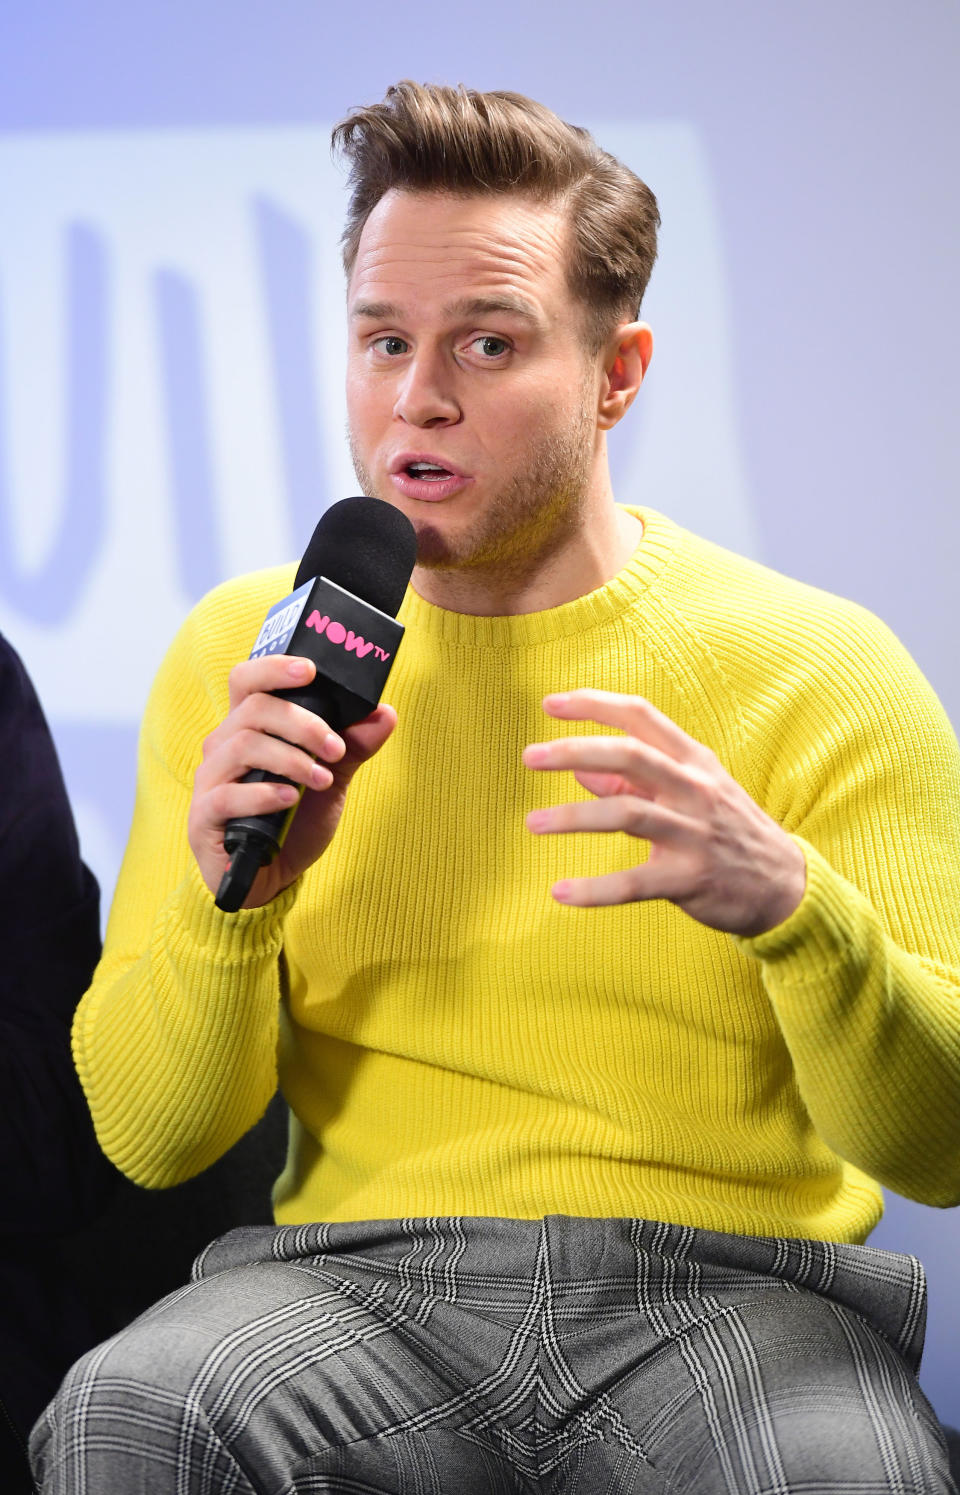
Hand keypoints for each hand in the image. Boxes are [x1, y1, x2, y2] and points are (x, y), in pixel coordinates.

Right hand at [188, 653, 395, 907]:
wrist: (272, 878)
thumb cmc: (294, 822)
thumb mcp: (331, 781)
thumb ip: (354, 748)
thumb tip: (385, 714)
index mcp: (248, 729)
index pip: (248, 681)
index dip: (274, 668)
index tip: (310, 671)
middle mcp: (222, 747)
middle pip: (253, 709)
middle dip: (302, 724)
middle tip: (335, 749)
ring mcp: (210, 781)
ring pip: (243, 746)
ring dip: (291, 759)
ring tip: (322, 779)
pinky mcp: (204, 816)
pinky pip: (228, 795)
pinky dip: (264, 794)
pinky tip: (290, 800)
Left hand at [522, 689, 805, 936]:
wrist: (786, 886)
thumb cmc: (725, 831)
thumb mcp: (689, 794)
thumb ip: (632, 782)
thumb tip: (577, 770)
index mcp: (693, 760)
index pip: (640, 717)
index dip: (594, 704)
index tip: (551, 703)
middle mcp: (695, 789)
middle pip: (630, 755)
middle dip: (575, 750)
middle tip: (529, 756)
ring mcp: (694, 833)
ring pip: (627, 814)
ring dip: (574, 816)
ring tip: (533, 822)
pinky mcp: (690, 878)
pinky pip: (634, 883)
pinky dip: (594, 889)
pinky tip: (560, 892)